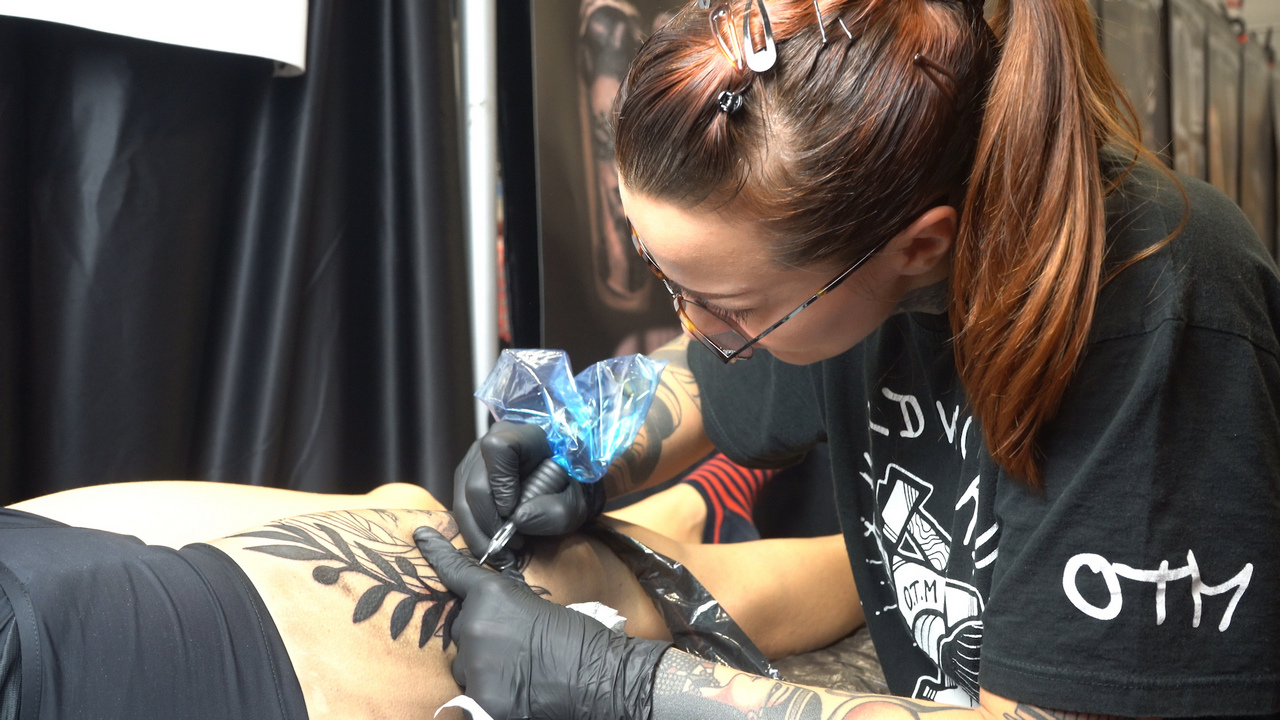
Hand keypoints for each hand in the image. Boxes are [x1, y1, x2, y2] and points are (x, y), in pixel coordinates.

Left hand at [414, 526, 670, 719]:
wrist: (601, 675)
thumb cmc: (580, 638)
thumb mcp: (538, 606)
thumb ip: (503, 607)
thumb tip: (486, 616)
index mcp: (491, 595)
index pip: (455, 572)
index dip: (436, 554)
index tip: (420, 536)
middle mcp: (474, 625)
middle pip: (460, 631)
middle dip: (480, 639)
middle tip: (517, 649)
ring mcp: (474, 663)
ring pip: (464, 666)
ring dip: (483, 669)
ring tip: (522, 674)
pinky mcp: (480, 698)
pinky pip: (471, 696)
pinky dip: (491, 695)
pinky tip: (518, 694)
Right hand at [453, 421, 605, 565]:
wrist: (567, 483)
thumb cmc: (574, 487)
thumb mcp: (577, 503)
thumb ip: (556, 512)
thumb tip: (517, 520)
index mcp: (525, 435)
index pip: (499, 449)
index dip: (502, 484)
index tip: (515, 511)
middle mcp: (493, 442)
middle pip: (475, 483)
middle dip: (490, 522)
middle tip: (512, 545)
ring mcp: (476, 459)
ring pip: (462, 498)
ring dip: (480, 533)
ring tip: (504, 553)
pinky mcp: (467, 478)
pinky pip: (461, 506)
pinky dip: (475, 532)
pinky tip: (495, 545)